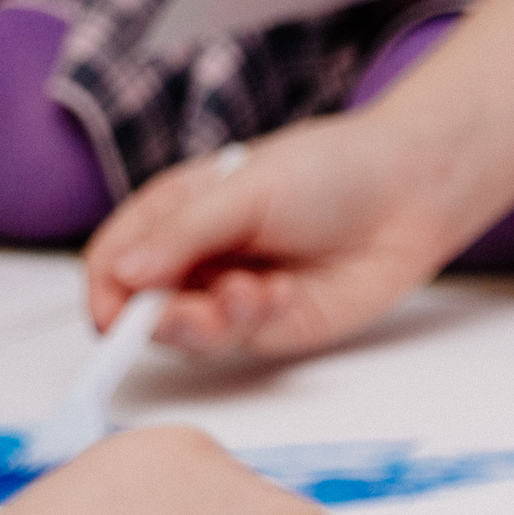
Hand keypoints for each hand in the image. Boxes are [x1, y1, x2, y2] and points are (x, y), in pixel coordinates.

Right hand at [85, 115, 459, 356]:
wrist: (409, 193)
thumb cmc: (328, 171)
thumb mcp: (244, 189)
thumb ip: (184, 233)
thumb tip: (123, 273)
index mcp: (173, 214)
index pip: (113, 262)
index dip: (105, 293)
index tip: (113, 317)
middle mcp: (197, 260)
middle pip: (145, 310)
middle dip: (163, 319)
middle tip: (195, 310)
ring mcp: (234, 297)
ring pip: (193, 336)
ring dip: (214, 323)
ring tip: (255, 292)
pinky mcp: (278, 326)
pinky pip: (245, 342)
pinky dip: (257, 323)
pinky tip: (286, 292)